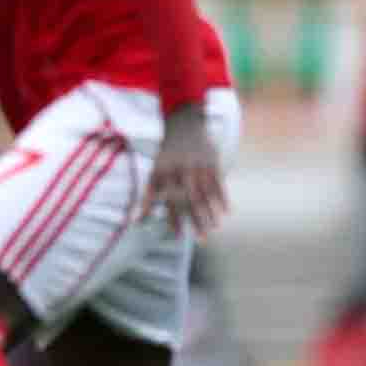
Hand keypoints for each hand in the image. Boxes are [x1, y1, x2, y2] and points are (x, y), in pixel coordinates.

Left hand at [142, 104, 227, 238]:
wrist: (184, 124)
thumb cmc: (167, 155)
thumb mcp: (154, 172)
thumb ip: (149, 197)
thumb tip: (138, 220)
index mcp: (165, 174)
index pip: (170, 201)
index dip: (174, 219)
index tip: (177, 236)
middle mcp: (182, 171)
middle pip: (190, 200)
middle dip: (196, 221)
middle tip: (202, 240)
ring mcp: (199, 167)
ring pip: (206, 194)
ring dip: (211, 213)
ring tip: (214, 229)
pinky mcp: (212, 162)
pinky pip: (219, 183)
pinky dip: (224, 198)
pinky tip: (227, 213)